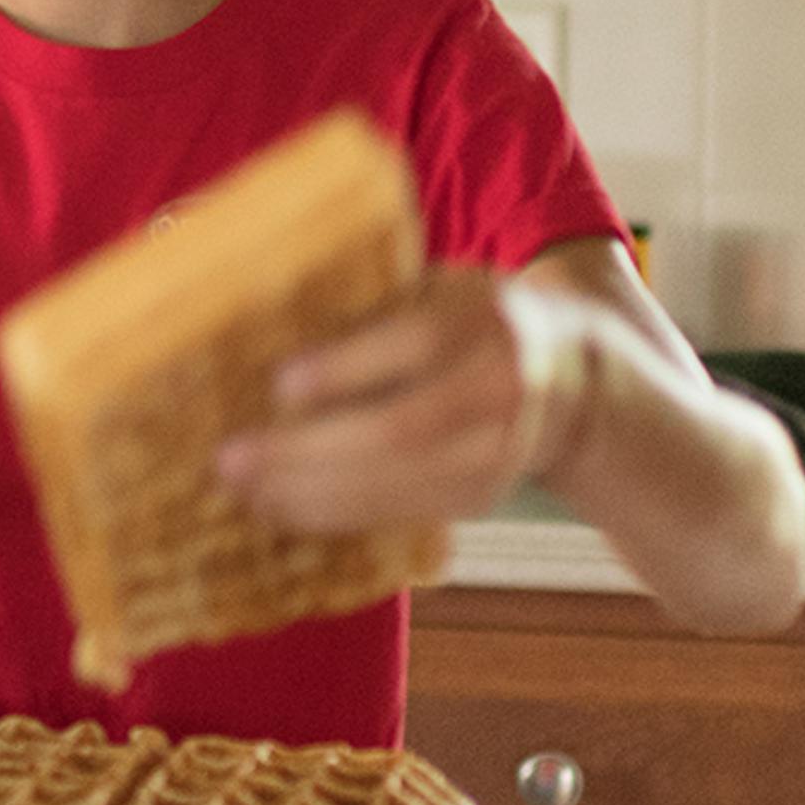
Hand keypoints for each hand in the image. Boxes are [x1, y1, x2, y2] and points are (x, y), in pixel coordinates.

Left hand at [216, 267, 579, 533]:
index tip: (279, 384)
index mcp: (485, 322)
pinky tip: (283, 508)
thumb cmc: (474, 320)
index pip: (415, 347)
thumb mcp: (441, 291)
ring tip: (243, 490)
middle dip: (308, 451)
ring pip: (396, 483)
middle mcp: (500, 390)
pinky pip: (399, 511)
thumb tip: (265, 329)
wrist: (572, 379)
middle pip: (399, 430)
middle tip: (231, 458)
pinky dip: (336, 513)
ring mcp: (496, 454)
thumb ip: (379, 308)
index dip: (346, 369)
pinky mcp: (481, 497)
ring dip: (310, 493)